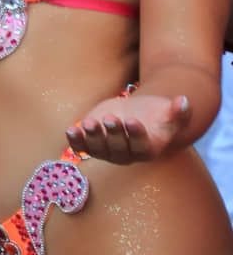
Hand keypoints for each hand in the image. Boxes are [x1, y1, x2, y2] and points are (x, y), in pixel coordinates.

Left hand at [65, 93, 191, 163]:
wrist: (139, 117)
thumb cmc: (156, 116)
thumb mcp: (169, 113)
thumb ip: (178, 111)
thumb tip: (183, 100)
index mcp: (147, 149)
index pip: (141, 146)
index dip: (135, 134)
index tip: (132, 120)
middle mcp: (126, 154)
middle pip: (118, 148)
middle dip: (113, 134)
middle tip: (110, 118)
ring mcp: (107, 150)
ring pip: (98, 149)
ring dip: (91, 137)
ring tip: (89, 122)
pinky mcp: (91, 142)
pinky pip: (81, 147)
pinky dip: (75, 141)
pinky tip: (71, 130)